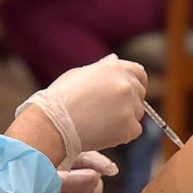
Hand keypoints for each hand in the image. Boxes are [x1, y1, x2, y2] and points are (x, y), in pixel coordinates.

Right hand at [17, 54, 146, 162]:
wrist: (53, 123)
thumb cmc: (61, 98)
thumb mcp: (80, 74)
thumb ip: (102, 68)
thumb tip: (115, 59)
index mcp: (115, 68)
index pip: (139, 74)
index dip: (134, 83)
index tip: (125, 94)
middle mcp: (126, 84)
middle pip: (140, 94)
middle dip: (128, 102)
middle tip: (107, 112)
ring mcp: (129, 106)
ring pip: (137, 113)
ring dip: (125, 118)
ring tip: (100, 122)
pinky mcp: (129, 127)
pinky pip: (134, 130)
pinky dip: (123, 133)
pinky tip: (103, 132)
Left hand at [32, 151, 118, 192]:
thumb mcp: (38, 182)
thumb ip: (67, 178)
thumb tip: (95, 177)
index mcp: (51, 157)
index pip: (81, 150)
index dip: (96, 158)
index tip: (106, 169)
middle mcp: (62, 171)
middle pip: (92, 168)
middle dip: (89, 182)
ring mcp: (68, 191)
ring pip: (96, 186)